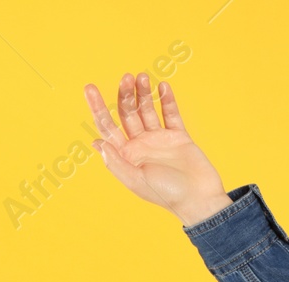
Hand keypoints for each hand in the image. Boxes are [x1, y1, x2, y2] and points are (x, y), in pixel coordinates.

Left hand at [83, 73, 232, 226]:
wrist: (199, 198)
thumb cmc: (166, 194)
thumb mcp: (136, 180)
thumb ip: (116, 162)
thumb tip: (96, 143)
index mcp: (126, 156)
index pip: (107, 127)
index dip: (97, 107)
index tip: (89, 88)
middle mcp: (140, 145)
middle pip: (127, 113)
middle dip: (124, 95)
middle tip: (126, 77)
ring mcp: (159, 139)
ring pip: (147, 110)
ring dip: (143, 93)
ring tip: (142, 76)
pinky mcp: (178, 136)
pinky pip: (171, 114)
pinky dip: (167, 100)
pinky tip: (162, 86)